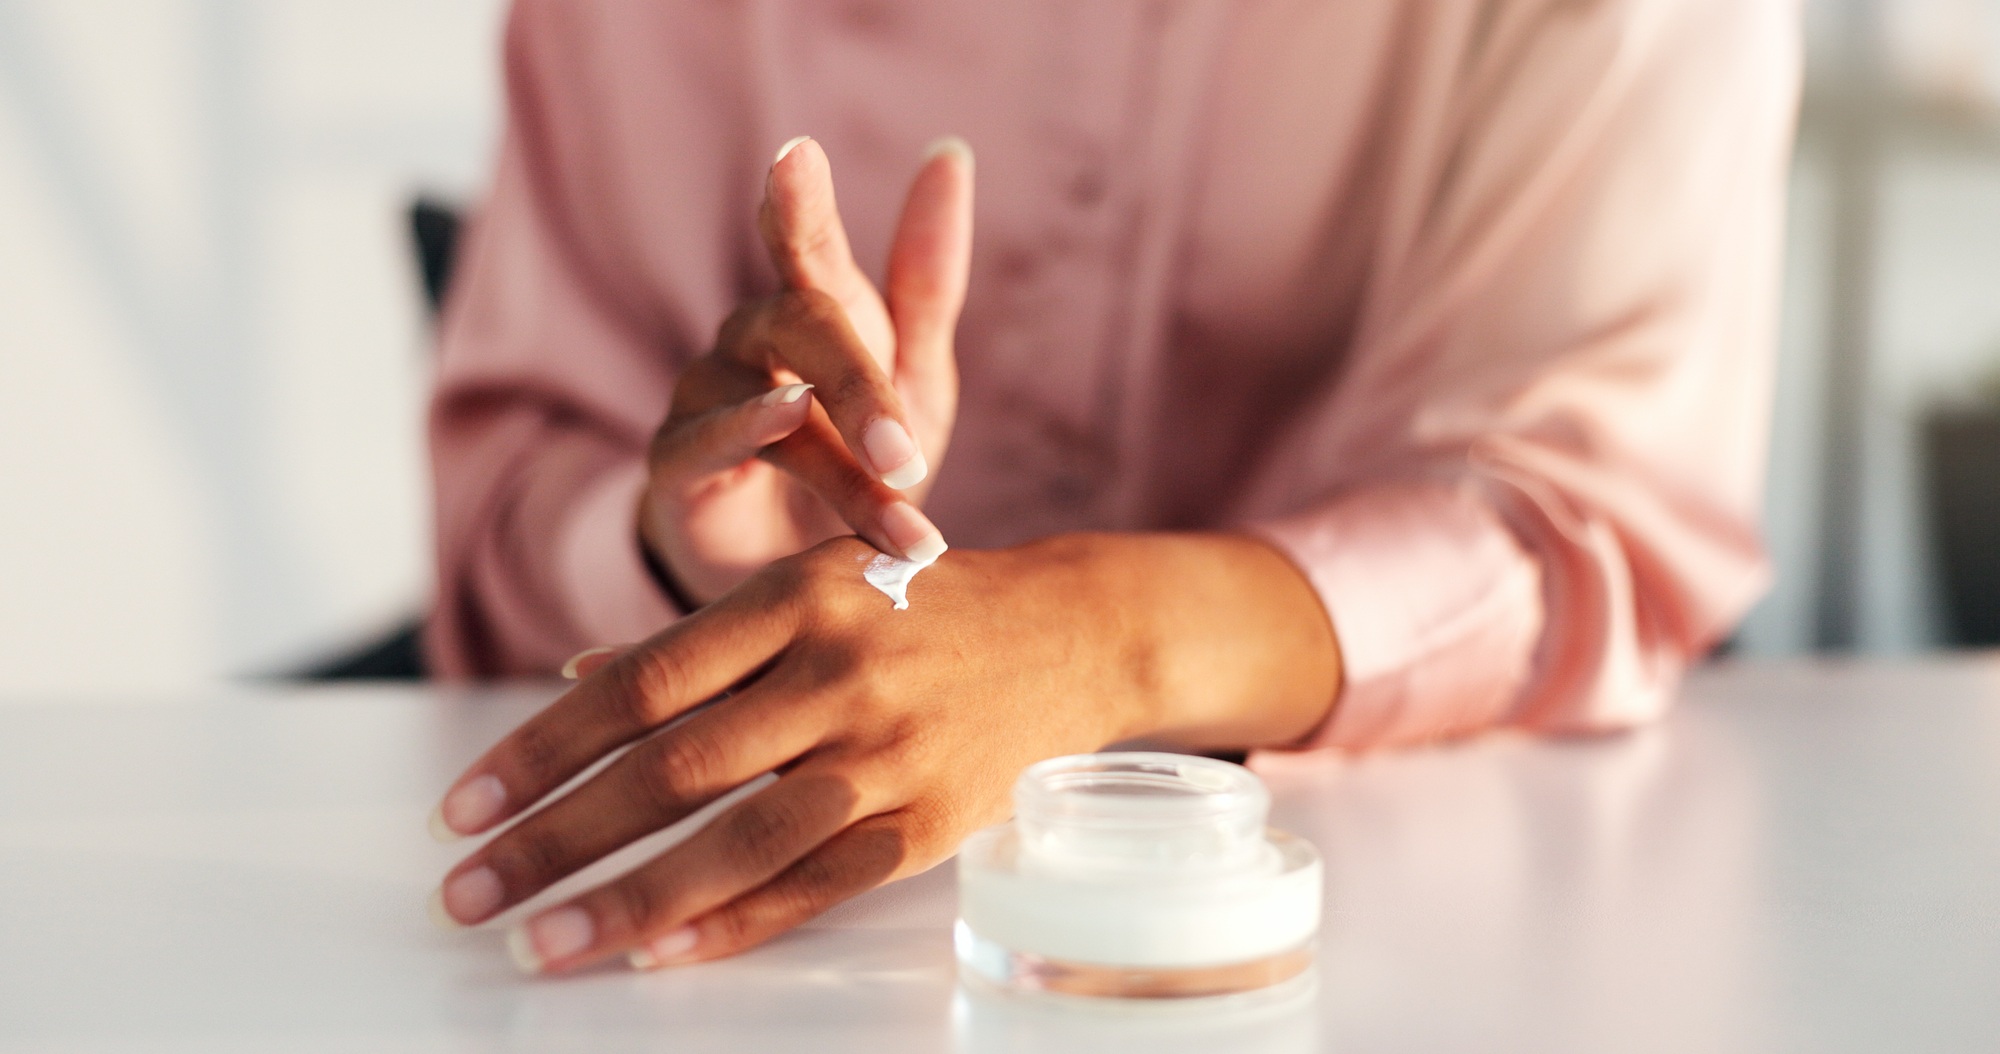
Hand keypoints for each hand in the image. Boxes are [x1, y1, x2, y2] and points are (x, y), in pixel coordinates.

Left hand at [428, 533, 1340, 972]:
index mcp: (795, 599)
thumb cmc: (914, 607)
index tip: (463, 807)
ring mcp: (886, 756)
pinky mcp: (924, 825)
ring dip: (624, 904)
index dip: (542, 751)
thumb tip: (569, 687)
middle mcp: (838, 673)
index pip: (640, 687)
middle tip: (464, 893)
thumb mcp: (810, 585)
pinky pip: (810, 890)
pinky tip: (653, 956)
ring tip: (538, 946)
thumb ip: (694, 642)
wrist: (1069, 637)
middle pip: (671, 772)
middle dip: (555, 839)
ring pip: (735, 844)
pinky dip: (727, 926)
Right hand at [641, 136, 973, 605]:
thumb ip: (928, 278)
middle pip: (803, 325)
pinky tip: (782, 424)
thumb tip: (950, 152)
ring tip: (899, 491)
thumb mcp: (912, 372)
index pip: (804, 239)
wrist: (786, 563)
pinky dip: (746, 438)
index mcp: (814, 306)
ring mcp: (707, 393)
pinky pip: (708, 443)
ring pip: (779, 409)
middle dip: (861, 385)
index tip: (796, 155)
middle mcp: (753, 337)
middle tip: (905, 450)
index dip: (797, 200)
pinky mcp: (676, 460)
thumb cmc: (856, 452)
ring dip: (846, 466)